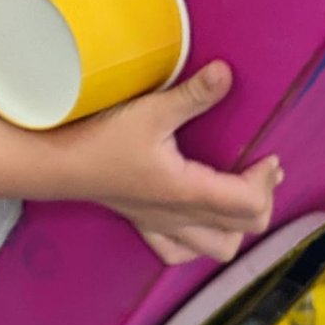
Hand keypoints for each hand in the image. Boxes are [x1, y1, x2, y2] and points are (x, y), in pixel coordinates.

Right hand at [56, 62, 280, 264]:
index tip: (267, 156)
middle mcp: (180, 216)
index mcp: (188, 191)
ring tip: (236, 198)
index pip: (249, 203)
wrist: (57, 163)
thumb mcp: (151, 111)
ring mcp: (162, 225)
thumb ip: (193, 95)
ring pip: (217, 249)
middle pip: (243, 228)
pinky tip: (198, 221)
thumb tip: (226, 73)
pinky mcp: (144, 224)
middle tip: (259, 172)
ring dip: (235, 228)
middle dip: (261, 200)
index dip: (266, 181)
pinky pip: (178, 251)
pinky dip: (198, 243)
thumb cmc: (100, 139)